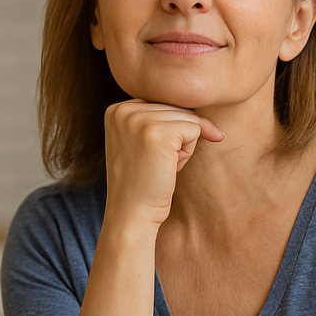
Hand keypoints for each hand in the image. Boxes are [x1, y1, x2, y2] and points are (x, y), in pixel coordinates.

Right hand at [103, 99, 224, 227]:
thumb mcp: (139, 142)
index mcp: (116, 109)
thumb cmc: (141, 183)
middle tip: (154, 166)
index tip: (149, 158)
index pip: (162, 104)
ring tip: (160, 167)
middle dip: (177, 140)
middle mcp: (124, 109)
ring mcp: (139, 119)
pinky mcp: (158, 132)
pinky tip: (169, 168)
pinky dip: (188, 153)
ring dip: (183, 147)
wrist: (131, 216)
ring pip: (188, 118)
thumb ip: (155, 118)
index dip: (168, 132)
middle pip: (176, 108)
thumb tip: (200, 99)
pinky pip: (195, 129)